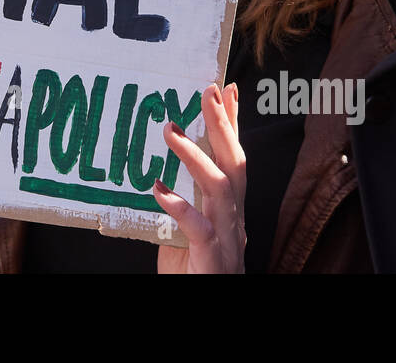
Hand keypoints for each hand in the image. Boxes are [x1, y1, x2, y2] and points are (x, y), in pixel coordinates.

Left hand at [152, 83, 246, 273]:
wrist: (206, 305)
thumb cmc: (194, 273)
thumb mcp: (188, 232)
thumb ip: (182, 206)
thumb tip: (161, 177)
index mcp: (229, 209)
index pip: (234, 157)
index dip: (232, 123)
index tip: (225, 89)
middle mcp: (234, 218)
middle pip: (235, 163)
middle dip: (223, 124)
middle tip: (207, 91)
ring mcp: (227, 238)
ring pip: (221, 188)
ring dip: (197, 156)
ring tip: (171, 131)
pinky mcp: (212, 259)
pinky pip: (200, 229)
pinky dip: (181, 207)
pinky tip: (159, 190)